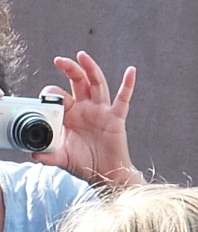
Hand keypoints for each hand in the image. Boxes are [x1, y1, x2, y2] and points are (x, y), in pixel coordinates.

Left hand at [32, 51, 144, 187]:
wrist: (106, 175)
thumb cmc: (86, 164)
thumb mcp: (62, 159)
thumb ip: (48, 156)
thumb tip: (33, 155)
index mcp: (71, 116)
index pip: (59, 96)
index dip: (52, 97)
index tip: (47, 103)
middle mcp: (86, 109)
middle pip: (78, 82)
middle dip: (69, 69)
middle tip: (59, 60)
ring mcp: (102, 112)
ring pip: (97, 84)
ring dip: (90, 69)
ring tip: (82, 56)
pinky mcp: (116, 119)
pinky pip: (123, 99)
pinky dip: (128, 85)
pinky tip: (130, 72)